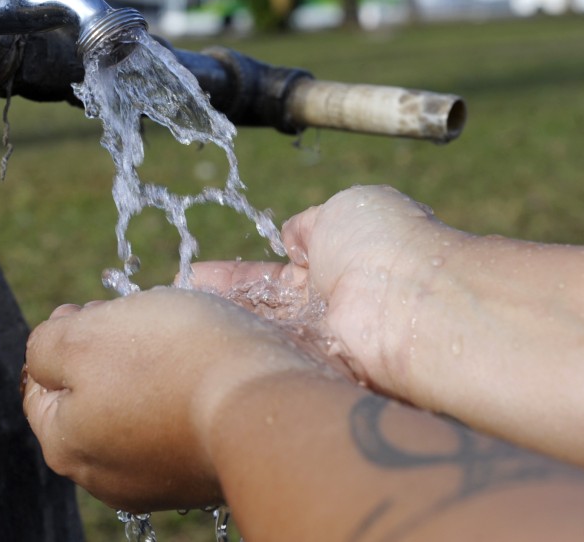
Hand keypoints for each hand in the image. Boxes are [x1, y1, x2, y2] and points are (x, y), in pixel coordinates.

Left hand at [22, 287, 335, 511]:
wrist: (268, 405)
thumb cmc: (172, 362)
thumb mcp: (85, 335)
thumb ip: (46, 345)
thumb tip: (47, 354)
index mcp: (66, 444)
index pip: (40, 383)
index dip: (64, 334)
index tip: (98, 307)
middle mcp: (107, 476)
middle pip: (92, 395)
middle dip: (110, 350)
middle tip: (141, 317)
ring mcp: (160, 479)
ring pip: (139, 405)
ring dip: (153, 367)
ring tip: (182, 336)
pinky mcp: (204, 471)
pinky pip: (182, 420)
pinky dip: (189, 389)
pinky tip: (209, 366)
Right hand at [188, 185, 468, 397]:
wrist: (412, 304)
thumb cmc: (386, 245)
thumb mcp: (344, 209)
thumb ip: (311, 224)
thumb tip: (293, 235)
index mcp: (340, 262)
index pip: (276, 272)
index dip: (236, 275)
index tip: (195, 274)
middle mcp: (329, 308)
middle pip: (261, 309)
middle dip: (218, 305)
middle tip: (174, 304)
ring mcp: (321, 344)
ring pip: (259, 334)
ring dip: (219, 327)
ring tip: (171, 323)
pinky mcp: (314, 374)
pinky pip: (266, 360)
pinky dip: (232, 351)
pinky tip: (193, 346)